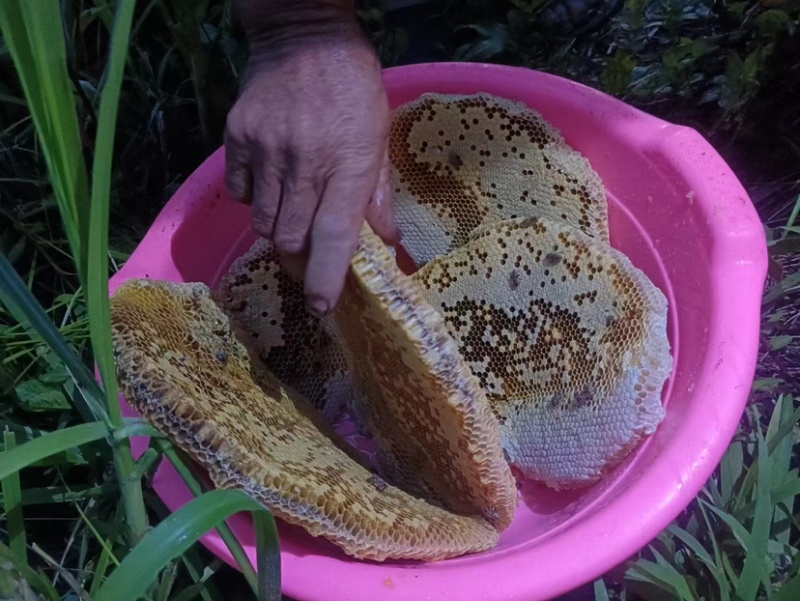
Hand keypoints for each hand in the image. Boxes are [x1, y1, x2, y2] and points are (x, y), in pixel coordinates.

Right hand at [224, 5, 395, 316]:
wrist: (303, 33)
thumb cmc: (353, 86)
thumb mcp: (378, 135)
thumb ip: (377, 193)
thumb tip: (387, 243)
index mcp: (349, 163)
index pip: (334, 235)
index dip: (328, 277)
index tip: (323, 306)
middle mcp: (305, 162)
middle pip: (290, 238)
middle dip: (300, 258)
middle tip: (309, 255)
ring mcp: (267, 149)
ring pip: (262, 222)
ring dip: (278, 229)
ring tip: (292, 210)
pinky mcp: (237, 137)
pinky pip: (240, 192)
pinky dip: (254, 200)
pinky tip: (271, 182)